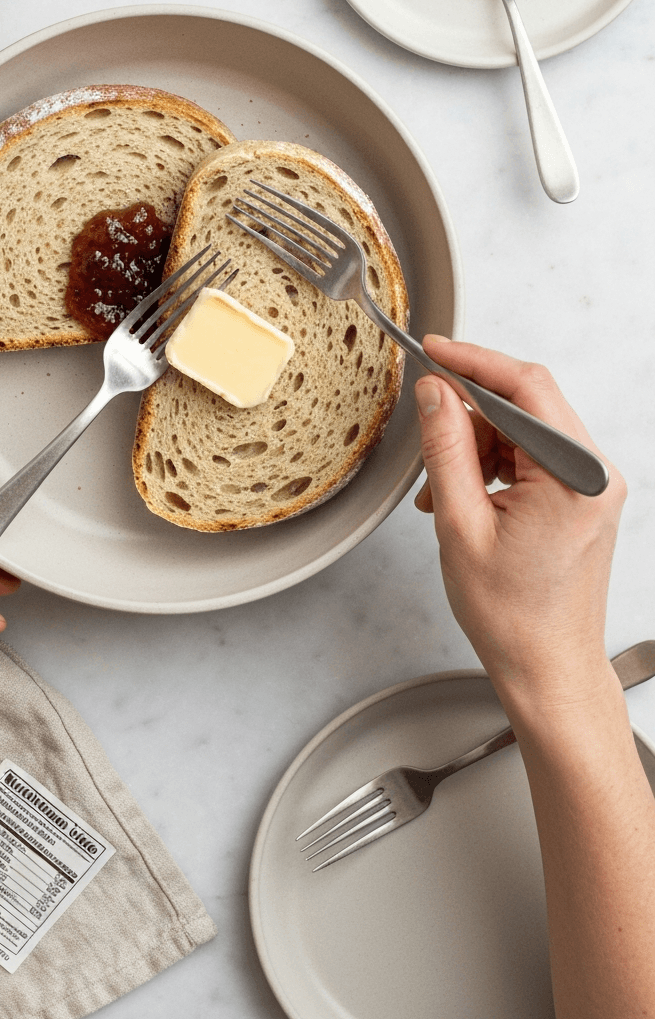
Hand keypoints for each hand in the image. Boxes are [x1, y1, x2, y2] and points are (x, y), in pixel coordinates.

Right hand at [412, 337, 625, 712]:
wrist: (548, 668)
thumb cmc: (513, 617)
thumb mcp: (461, 525)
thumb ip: (447, 449)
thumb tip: (435, 393)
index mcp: (574, 478)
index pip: (525, 389)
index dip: (472, 361)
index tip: (433, 349)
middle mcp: (595, 475)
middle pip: (526, 404)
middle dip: (469, 410)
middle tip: (425, 423)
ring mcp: (592, 486)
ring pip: (525, 430)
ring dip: (475, 445)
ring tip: (440, 489)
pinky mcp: (582, 498)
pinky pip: (532, 457)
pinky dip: (492, 465)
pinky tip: (462, 496)